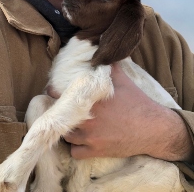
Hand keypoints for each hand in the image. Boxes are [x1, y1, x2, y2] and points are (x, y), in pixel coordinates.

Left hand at [62, 63, 192, 161]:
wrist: (152, 128)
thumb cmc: (137, 101)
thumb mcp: (122, 79)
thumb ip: (107, 66)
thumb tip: (100, 52)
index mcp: (90, 98)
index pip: (61, 95)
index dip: (54, 93)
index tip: (52, 91)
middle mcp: (86, 118)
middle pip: (61, 117)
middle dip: (61, 113)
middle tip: (64, 110)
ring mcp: (90, 136)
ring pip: (66, 135)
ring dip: (68, 130)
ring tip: (73, 124)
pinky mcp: (96, 150)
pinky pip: (75, 152)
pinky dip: (75, 148)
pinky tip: (81, 141)